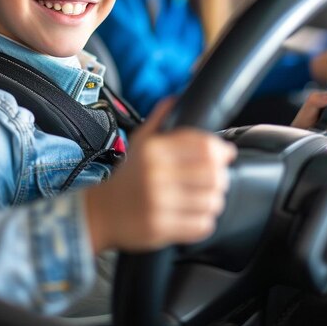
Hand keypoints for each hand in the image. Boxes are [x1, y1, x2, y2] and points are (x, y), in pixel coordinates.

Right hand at [85, 98, 235, 253]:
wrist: (101, 211)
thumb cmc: (128, 176)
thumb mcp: (140, 142)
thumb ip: (160, 119)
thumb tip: (177, 98)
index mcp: (154, 150)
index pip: (203, 146)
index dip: (222, 150)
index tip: (225, 154)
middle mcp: (155, 175)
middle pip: (212, 174)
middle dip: (221, 176)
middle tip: (217, 179)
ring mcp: (157, 203)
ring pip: (211, 201)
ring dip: (215, 199)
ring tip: (206, 197)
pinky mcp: (160, 228)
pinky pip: (201, 225)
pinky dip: (205, 220)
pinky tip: (195, 214)